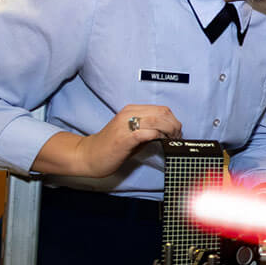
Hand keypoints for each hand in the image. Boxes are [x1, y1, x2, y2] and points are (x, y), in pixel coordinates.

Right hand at [33, 104, 181, 177]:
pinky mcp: (124, 137)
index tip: (176, 133)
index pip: (162, 109)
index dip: (174, 121)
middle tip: (176, 138)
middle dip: (175, 126)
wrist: (89, 155)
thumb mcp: (134, 133)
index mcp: (132, 110)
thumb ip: (150, 130)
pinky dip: (159, 137)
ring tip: (170, 141)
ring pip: (158, 120)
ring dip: (170, 132)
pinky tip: (160, 143)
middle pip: (163, 113)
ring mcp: (126, 124)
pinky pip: (148, 133)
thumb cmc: (112, 146)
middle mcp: (129, 113)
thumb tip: (170, 132)